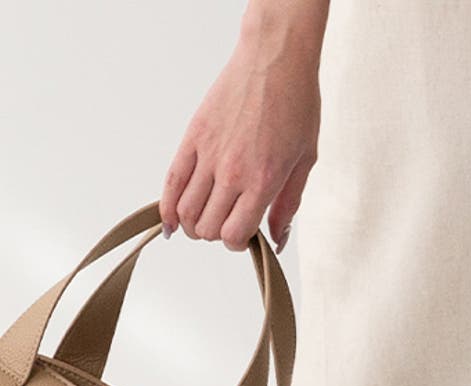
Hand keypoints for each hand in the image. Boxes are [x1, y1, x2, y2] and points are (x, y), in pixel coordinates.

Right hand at [159, 15, 323, 253]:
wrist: (275, 58)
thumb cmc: (295, 103)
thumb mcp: (304, 160)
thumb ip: (288, 205)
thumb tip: (277, 240)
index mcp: (263, 181)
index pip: (234, 235)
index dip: (236, 242)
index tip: (242, 234)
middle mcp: (232, 172)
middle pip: (207, 228)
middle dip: (215, 233)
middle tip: (224, 221)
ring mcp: (209, 155)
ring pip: (185, 212)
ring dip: (191, 225)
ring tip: (201, 218)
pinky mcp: (192, 139)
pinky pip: (171, 184)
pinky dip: (166, 209)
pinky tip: (170, 220)